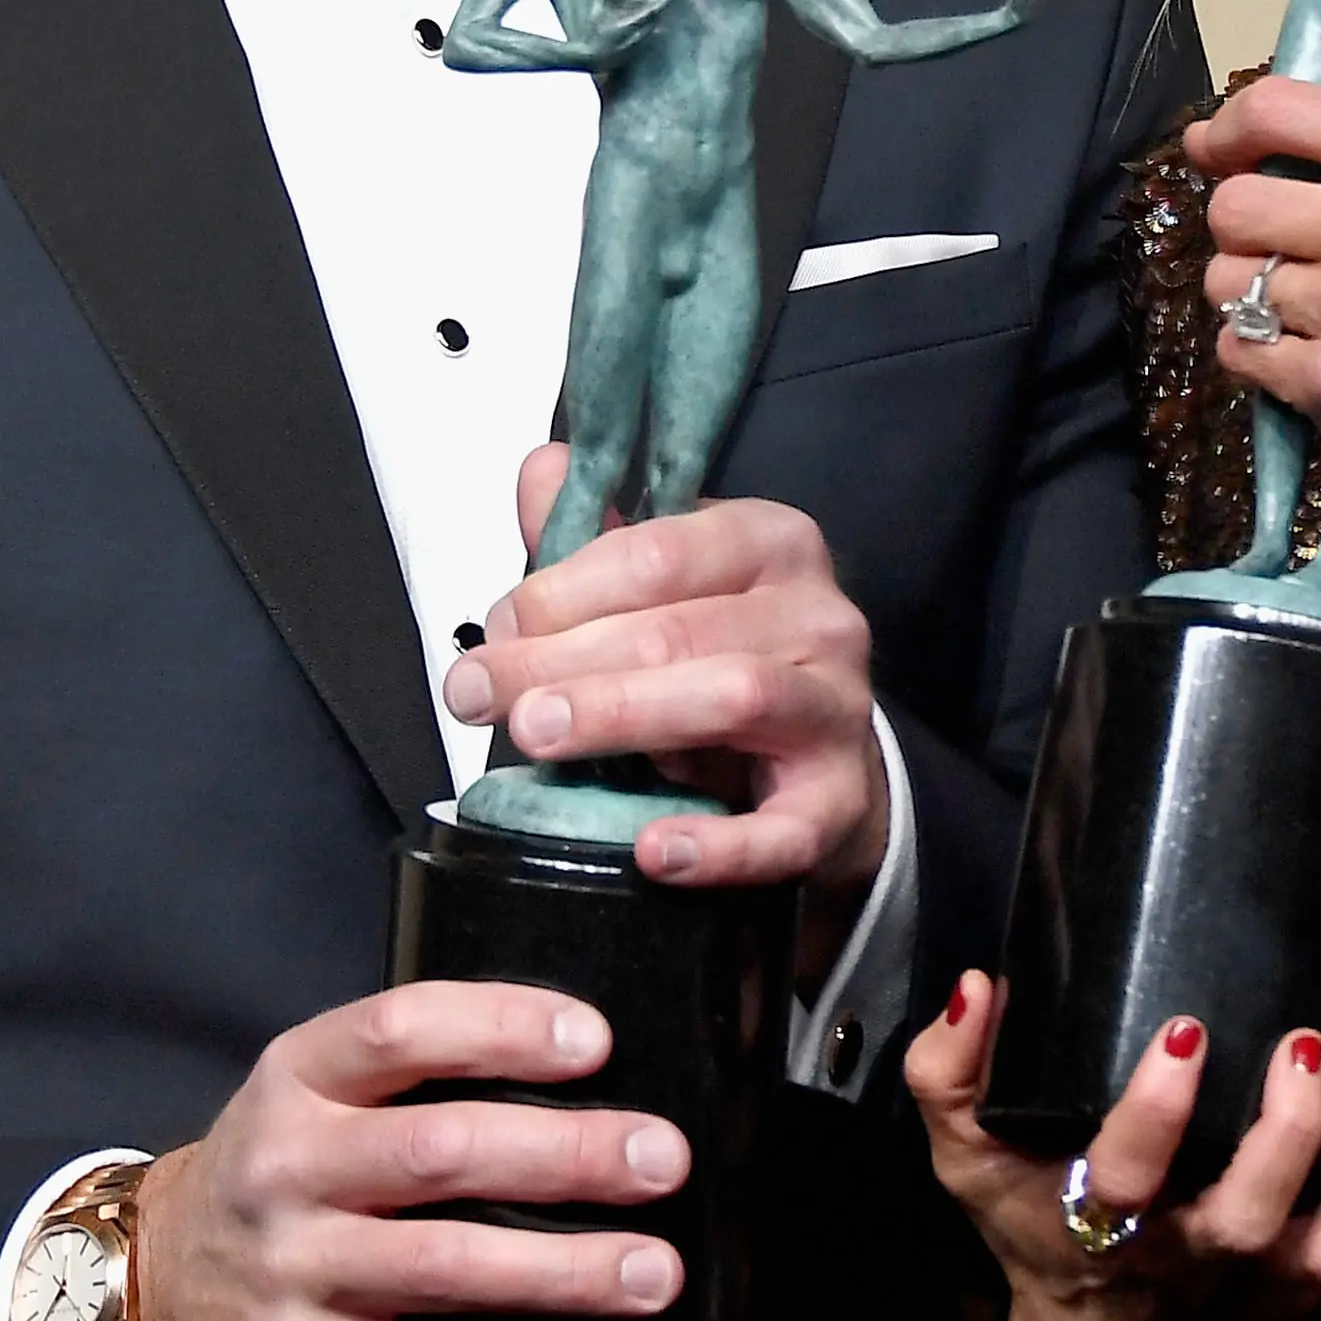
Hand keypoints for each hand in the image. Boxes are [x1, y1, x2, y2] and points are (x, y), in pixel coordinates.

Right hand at [127, 982, 689, 1320]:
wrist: (146, 1293)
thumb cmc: (273, 1182)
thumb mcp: (310, 1099)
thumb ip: (415, 1081)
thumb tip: (586, 1076)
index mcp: (297, 1081)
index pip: (401, 1029)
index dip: (503, 1027)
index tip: (598, 1040)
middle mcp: (288, 1170)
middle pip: (442, 1150)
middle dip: (568, 1154)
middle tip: (663, 1160)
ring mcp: (292, 1275)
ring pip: (447, 1267)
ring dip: (564, 1273)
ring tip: (654, 1273)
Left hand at [454, 453, 889, 916]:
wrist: (814, 761)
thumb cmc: (720, 659)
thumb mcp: (660, 593)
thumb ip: (595, 540)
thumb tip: (542, 470)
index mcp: (769, 541)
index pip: (658, 552)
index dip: (563, 590)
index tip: (494, 630)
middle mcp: (819, 613)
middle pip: (680, 628)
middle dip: (564, 659)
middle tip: (479, 693)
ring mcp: (838, 706)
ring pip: (735, 696)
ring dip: (624, 715)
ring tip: (540, 738)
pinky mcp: (841, 799)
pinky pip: (787, 828)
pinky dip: (720, 847)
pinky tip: (652, 851)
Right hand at [905, 975, 1320, 1320]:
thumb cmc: (1041, 1238)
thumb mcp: (972, 1165)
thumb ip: (950, 1077)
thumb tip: (980, 988)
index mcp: (1102, 1235)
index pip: (1125, 1183)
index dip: (1156, 1115)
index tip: (1182, 1034)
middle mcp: (1191, 1264)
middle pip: (1249, 1219)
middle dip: (1287, 1135)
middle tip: (1304, 1045)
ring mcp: (1266, 1283)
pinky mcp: (1317, 1285)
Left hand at [1187, 75, 1320, 534]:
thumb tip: (1223, 143)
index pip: (1276, 109)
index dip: (1226, 131)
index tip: (1214, 151)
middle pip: (1233, 205)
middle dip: (1244, 235)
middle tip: (1288, 258)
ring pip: (1227, 281)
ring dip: (1252, 302)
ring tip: (1312, 317)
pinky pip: (1237, 348)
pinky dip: (1260, 359)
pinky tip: (1312, 362)